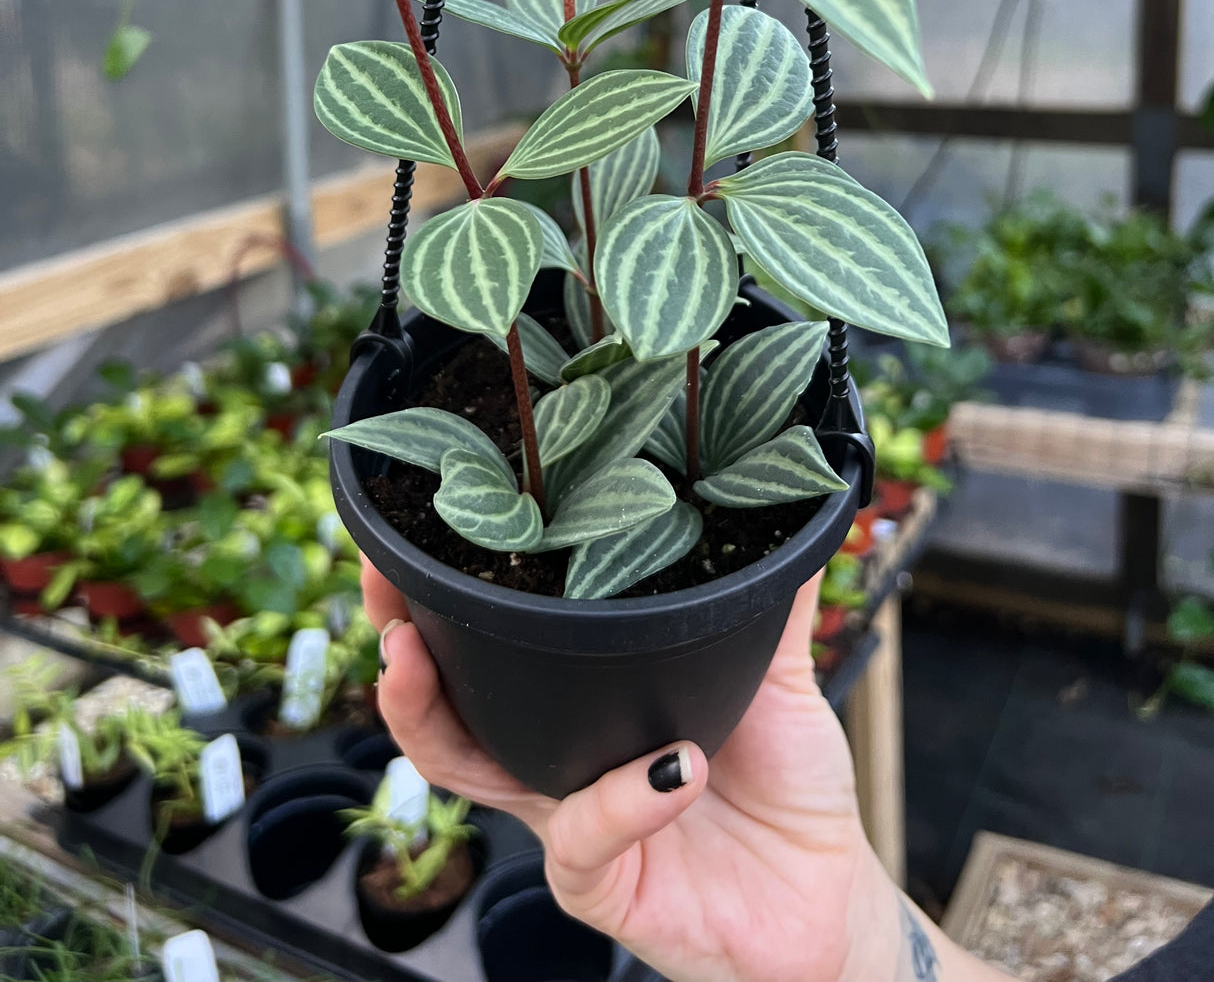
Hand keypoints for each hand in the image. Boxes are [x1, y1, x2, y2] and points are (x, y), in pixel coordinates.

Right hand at [363, 558, 903, 981]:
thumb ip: (768, 598)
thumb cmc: (783, 783)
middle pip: (438, 712)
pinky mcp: (600, 887)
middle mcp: (553, 762)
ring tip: (424, 656)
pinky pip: (584, 838)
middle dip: (396, 652)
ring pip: (465, 773)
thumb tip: (795, 503)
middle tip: (388, 601)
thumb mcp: (774, 674)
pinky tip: (675, 763)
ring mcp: (566, 823)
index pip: (488, 649)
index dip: (435, 601)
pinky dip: (626, 798)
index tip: (407, 537)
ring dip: (432, 716)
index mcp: (579, 708)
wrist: (825, 898)